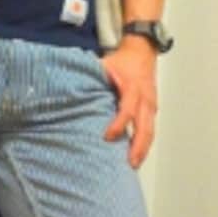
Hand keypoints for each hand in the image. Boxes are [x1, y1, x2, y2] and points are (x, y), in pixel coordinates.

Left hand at [101, 36, 158, 167]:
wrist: (142, 51)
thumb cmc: (122, 61)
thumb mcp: (104, 65)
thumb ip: (90, 78)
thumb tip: (65, 89)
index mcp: (132, 87)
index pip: (127, 109)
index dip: (119, 124)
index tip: (107, 136)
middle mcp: (145, 98)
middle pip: (145, 127)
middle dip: (137, 146)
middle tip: (129, 163)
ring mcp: (151, 105)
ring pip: (150, 131)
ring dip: (143, 149)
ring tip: (133, 165)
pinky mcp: (152, 110)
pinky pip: (150, 129)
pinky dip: (145, 144)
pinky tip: (137, 156)